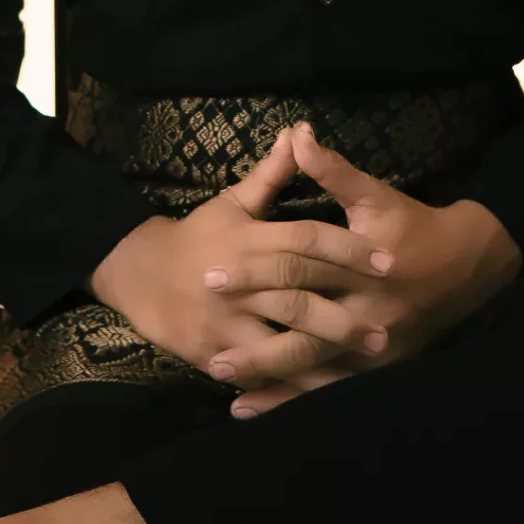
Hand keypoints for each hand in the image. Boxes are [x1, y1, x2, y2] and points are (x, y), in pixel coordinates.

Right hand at [85, 128, 396, 382]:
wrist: (139, 272)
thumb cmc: (197, 236)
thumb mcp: (233, 202)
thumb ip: (271, 175)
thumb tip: (298, 132)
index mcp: (249, 240)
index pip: (305, 241)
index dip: (347, 249)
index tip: (385, 261)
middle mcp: (240, 282)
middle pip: (298, 298)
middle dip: (342, 315)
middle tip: (384, 328)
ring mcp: (226, 322)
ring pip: (280, 341)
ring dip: (324, 355)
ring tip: (360, 361)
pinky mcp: (214, 352)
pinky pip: (256, 372)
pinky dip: (286, 383)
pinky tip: (320, 391)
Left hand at [202, 123, 523, 416]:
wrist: (470, 264)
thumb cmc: (415, 225)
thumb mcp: (376, 195)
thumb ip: (333, 172)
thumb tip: (297, 135)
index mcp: (362, 270)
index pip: (299, 272)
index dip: (255, 275)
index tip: (212, 276)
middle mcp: (369, 315)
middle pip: (306, 335)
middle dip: (259, 347)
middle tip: (211, 354)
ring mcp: (377, 347)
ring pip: (318, 371)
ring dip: (273, 382)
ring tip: (227, 385)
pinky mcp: (382, 366)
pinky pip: (334, 387)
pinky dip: (297, 399)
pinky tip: (261, 408)